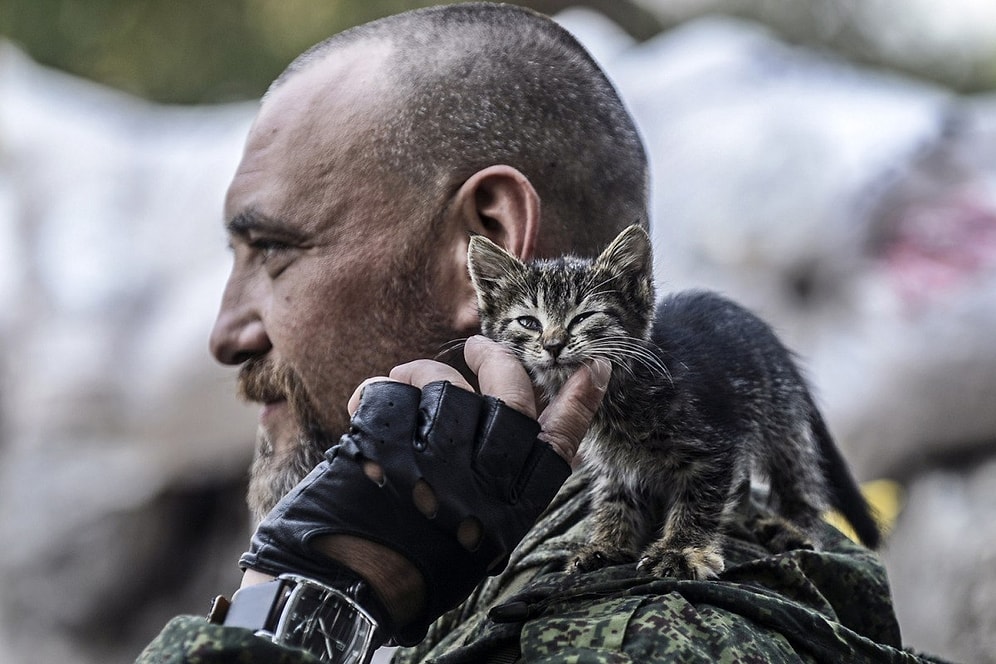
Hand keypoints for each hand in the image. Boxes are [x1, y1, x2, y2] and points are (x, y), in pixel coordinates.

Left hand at [240, 336, 608, 644]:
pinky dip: (378, 393)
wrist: (343, 591)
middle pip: (510, 398)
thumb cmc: (412, 564)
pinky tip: (365, 406)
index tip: (591, 368)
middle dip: (497, 361)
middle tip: (478, 347)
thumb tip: (537, 437)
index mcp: (510, 510)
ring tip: (404, 381)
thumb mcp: (477, 534)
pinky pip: (393, 396)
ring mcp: (438, 467)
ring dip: (423, 375)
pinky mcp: (388, 453)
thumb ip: (504, 485)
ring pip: (448, 389)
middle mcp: (484, 486)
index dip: (577, 404)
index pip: (556, 446)